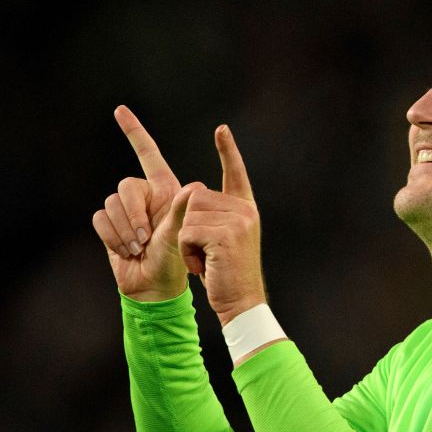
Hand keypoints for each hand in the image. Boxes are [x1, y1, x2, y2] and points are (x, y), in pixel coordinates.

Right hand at [92, 106, 202, 300]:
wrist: (153, 287)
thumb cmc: (174, 261)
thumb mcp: (180, 235)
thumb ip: (183, 211)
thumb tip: (196, 187)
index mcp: (164, 189)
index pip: (148, 154)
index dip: (134, 132)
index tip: (120, 110)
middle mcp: (143, 195)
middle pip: (126, 186)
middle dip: (134, 214)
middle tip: (145, 239)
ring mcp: (125, 211)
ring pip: (111, 204)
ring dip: (124, 230)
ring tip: (138, 248)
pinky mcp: (109, 225)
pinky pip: (99, 219)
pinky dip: (112, 237)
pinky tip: (125, 251)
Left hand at [178, 125, 267, 326]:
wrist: (241, 302)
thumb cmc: (226, 274)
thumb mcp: (223, 239)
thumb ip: (215, 215)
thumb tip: (193, 194)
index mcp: (245, 208)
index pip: (236, 173)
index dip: (228, 151)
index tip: (222, 129)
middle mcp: (245, 210)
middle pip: (195, 196)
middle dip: (189, 226)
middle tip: (205, 252)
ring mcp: (238, 221)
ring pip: (189, 215)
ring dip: (187, 241)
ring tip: (205, 259)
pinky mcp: (226, 235)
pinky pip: (187, 232)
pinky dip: (188, 252)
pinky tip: (204, 266)